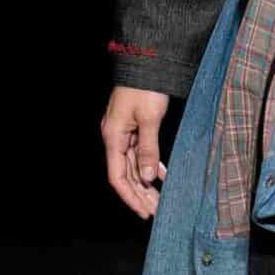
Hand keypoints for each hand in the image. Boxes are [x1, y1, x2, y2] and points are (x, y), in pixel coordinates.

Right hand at [103, 85, 172, 218]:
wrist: (146, 61)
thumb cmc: (146, 87)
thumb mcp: (149, 119)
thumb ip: (148, 150)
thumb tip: (147, 179)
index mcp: (113, 137)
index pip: (118, 177)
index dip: (130, 197)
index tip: (144, 212)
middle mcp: (115, 137)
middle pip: (125, 174)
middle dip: (140, 195)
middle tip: (155, 212)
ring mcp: (124, 133)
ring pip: (133, 166)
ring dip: (146, 184)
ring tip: (159, 200)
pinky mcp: (134, 127)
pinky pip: (140, 153)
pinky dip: (150, 166)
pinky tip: (161, 177)